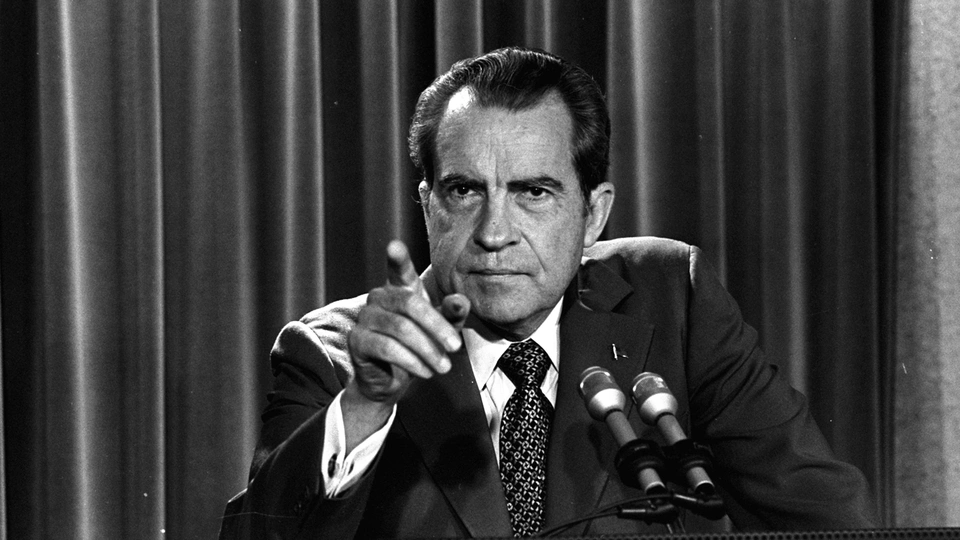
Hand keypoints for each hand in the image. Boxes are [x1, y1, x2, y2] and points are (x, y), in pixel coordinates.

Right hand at [342, 240, 468, 449]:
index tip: (394, 246)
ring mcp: (366, 317)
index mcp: (400, 289)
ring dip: (427, 350)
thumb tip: (461, 300)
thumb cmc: (420, 347)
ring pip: (400, 329)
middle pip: (410, 304)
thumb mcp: (441, 330)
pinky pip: (387, 348)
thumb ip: (452, 314)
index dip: (397, 259)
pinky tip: (425, 372)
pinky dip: (411, 361)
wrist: (392, 380)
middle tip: (456, 347)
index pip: (399, 270)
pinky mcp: (357, 340)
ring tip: (444, 367)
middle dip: (437, 326)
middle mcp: (379, 297)